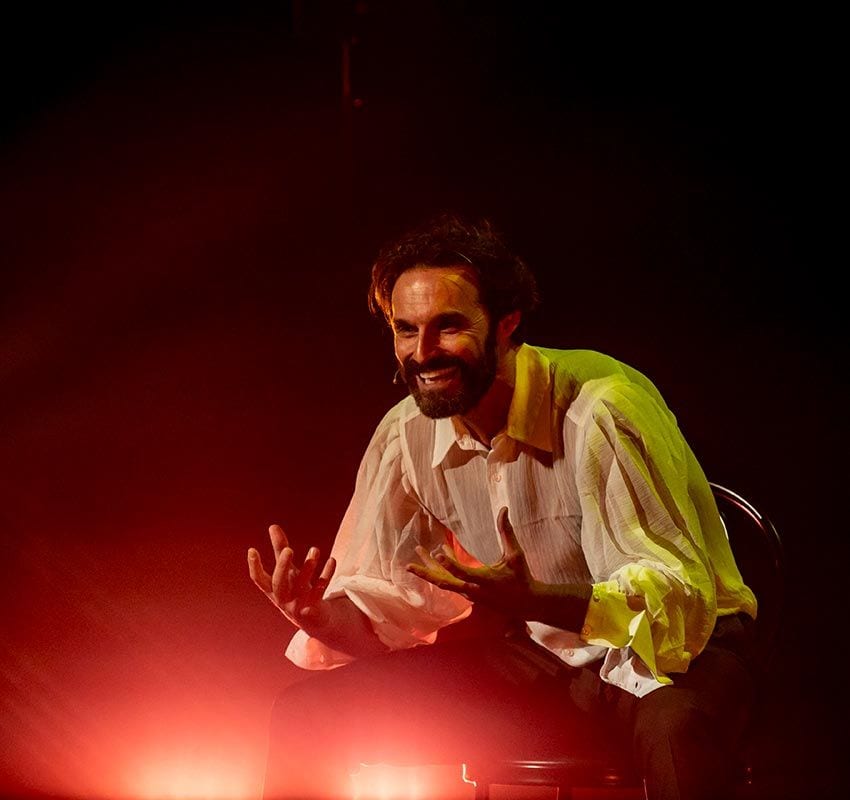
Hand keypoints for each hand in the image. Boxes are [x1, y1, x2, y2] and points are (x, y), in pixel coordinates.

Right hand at [248, 524, 335, 628]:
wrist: (314, 620)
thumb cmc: (296, 589)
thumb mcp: (288, 570)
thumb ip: (280, 549)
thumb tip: (272, 526)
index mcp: (273, 590)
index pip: (259, 580)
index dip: (254, 566)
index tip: (252, 549)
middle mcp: (283, 598)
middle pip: (279, 584)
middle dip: (283, 567)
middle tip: (289, 549)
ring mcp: (298, 604)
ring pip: (302, 586)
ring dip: (308, 567)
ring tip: (315, 549)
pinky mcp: (315, 606)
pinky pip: (321, 589)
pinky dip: (326, 575)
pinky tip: (331, 560)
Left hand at [406, 507, 538, 618]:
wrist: (526, 604)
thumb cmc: (521, 578)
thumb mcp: (515, 555)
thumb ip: (506, 531)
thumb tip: (503, 509)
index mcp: (485, 580)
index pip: (464, 572)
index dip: (451, 564)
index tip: (438, 553)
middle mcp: (473, 590)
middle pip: (444, 583)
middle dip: (426, 573)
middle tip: (408, 566)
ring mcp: (469, 594)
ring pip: (444, 582)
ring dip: (429, 570)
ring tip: (419, 552)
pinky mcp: (469, 595)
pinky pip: (450, 582)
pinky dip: (441, 571)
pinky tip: (439, 555)